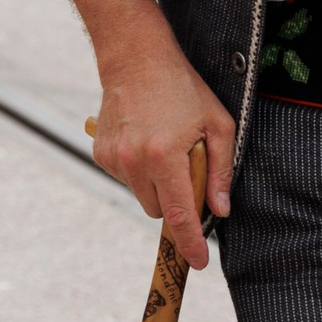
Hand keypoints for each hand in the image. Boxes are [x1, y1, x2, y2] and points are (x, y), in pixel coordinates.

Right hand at [92, 44, 235, 267]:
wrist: (136, 58)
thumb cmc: (183, 88)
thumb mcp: (218, 124)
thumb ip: (221, 170)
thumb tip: (220, 210)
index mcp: (165, 155)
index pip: (179, 214)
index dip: (190, 243)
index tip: (198, 263)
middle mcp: (134, 161)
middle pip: (160, 210)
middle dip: (176, 200)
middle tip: (187, 167)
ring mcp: (114, 158)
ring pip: (142, 196)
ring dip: (156, 184)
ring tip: (164, 145)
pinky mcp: (100, 154)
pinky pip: (125, 179)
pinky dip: (139, 171)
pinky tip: (145, 141)